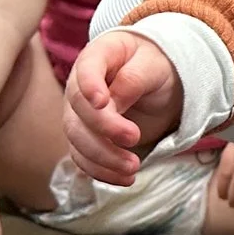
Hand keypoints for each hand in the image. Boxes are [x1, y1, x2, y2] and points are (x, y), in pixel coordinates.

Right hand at [64, 31, 182, 185]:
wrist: (156, 83)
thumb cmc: (154, 66)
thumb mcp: (154, 65)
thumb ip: (133, 78)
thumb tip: (112, 101)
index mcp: (98, 55)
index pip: (86, 68)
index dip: (89, 85)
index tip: (102, 102)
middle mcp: (80, 85)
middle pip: (78, 110)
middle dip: (104, 128)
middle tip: (134, 137)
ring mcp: (78, 113)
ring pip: (77, 138)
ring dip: (102, 157)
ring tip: (133, 167)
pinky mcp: (85, 137)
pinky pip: (83, 157)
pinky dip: (101, 171)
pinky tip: (125, 179)